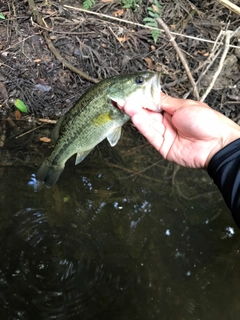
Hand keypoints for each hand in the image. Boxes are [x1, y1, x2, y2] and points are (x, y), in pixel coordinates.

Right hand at [123, 93, 239, 167]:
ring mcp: (165, 135)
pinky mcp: (163, 147)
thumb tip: (153, 95)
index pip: (154, 104)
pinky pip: (151, 135)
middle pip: (148, 114)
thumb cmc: (206, 122)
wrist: (216, 143)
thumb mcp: (185, 106)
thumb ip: (166, 102)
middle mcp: (168, 122)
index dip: (143, 99)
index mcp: (175, 111)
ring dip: (137, 115)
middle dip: (136, 107)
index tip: (131, 94)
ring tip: (126, 106)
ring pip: (148, 124)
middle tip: (123, 100)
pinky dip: (142, 127)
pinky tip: (135, 118)